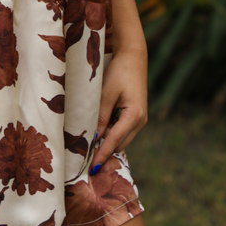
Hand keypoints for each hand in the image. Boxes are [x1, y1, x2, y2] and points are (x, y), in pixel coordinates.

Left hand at [92, 46, 147, 168]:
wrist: (133, 57)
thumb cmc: (119, 72)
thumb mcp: (106, 94)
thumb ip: (101, 116)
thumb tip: (95, 138)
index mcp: (134, 116)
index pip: (115, 141)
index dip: (102, 155)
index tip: (92, 168)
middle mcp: (140, 121)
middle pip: (120, 144)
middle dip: (104, 150)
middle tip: (85, 156)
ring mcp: (139, 119)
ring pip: (121, 138)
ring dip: (107, 141)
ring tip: (89, 142)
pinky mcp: (136, 115)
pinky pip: (122, 130)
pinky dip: (111, 133)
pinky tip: (99, 130)